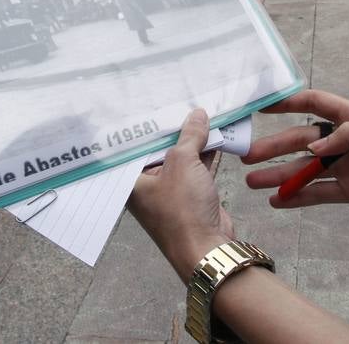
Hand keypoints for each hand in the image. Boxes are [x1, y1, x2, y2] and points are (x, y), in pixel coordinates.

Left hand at [128, 108, 234, 277]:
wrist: (207, 248)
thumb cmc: (182, 209)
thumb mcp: (183, 162)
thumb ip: (189, 135)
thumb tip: (198, 114)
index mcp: (132, 179)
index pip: (134, 144)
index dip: (146, 123)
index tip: (154, 100)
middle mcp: (147, 184)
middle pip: (159, 148)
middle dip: (173, 128)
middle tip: (181, 99)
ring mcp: (171, 190)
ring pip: (181, 157)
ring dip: (193, 139)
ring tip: (202, 111)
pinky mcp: (192, 195)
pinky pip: (197, 167)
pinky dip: (206, 153)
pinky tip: (216, 133)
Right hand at [242, 89, 348, 223]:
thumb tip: (314, 145)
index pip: (316, 104)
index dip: (288, 103)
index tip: (261, 108)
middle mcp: (348, 141)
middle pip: (303, 140)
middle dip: (275, 147)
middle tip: (248, 156)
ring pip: (306, 169)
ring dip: (280, 174)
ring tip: (253, 182)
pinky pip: (320, 193)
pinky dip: (298, 197)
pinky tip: (278, 200)